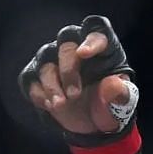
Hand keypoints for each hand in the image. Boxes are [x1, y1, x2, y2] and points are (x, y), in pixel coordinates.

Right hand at [19, 15, 137, 138]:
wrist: (91, 124)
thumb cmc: (109, 104)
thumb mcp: (122, 104)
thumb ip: (121, 94)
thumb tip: (112, 84)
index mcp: (102, 46)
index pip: (96, 30)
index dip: (90, 40)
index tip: (84, 54)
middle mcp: (76, 47)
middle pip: (66, 43)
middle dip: (68, 69)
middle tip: (74, 95)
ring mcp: (53, 60)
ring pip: (46, 62)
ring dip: (52, 85)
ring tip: (61, 105)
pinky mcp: (36, 76)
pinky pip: (30, 78)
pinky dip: (39, 93)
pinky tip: (51, 106)